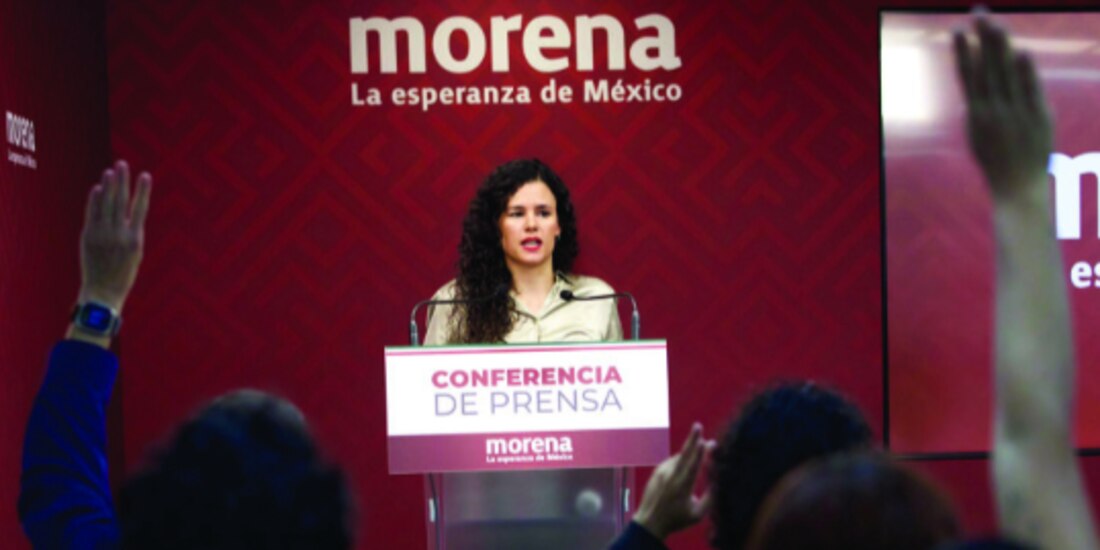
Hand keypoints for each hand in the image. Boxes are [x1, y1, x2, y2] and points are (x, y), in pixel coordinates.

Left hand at [78, 160, 151, 310]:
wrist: (103, 291)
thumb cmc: (123, 273)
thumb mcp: (136, 253)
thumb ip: (132, 231)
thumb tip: (126, 208)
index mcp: (135, 239)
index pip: (140, 208)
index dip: (143, 190)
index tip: (145, 175)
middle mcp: (118, 234)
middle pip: (121, 201)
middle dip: (122, 181)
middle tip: (122, 164)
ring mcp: (102, 234)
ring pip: (105, 204)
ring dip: (108, 186)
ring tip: (110, 171)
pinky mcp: (88, 236)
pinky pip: (92, 213)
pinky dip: (94, 200)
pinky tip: (98, 188)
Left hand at [633, 423, 713, 539]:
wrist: (649, 522)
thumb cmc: (676, 520)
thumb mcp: (697, 514)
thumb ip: (710, 499)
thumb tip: (718, 483)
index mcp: (683, 486)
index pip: (693, 465)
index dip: (700, 452)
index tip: (706, 441)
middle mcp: (671, 476)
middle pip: (684, 454)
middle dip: (692, 438)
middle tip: (698, 426)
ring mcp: (662, 473)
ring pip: (679, 457)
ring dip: (689, 452)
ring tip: (701, 448)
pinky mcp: (657, 472)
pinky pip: (671, 462)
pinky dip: (680, 461)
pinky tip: (685, 468)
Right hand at [953, 12, 1052, 201]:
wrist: (1017, 188)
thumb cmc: (997, 163)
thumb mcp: (979, 136)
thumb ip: (979, 111)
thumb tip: (973, 95)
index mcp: (976, 113)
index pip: (968, 75)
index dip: (962, 51)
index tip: (957, 29)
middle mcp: (993, 110)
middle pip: (987, 67)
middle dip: (982, 39)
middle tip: (979, 14)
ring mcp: (1015, 113)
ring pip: (1006, 74)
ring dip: (1000, 48)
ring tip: (995, 24)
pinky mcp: (1037, 117)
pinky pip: (1030, 90)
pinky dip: (1026, 72)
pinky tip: (1022, 53)